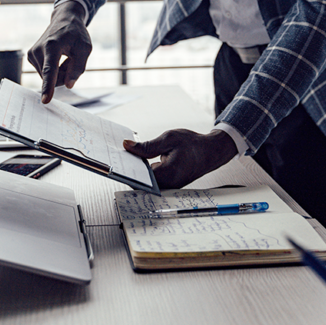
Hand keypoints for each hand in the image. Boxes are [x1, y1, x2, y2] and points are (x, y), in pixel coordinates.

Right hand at [27, 1, 91, 103]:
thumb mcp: (85, 49)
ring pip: (48, 78)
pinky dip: (54, 70)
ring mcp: (32, 54)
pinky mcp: (30, 57)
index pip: (50, 71)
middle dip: (65, 74)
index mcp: (52, 46)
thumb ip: (78, 68)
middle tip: (71, 58)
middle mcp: (38, 50)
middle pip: (54, 78)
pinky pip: (45, 74)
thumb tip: (69, 85)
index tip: (45, 100)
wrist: (63, 20)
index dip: (48, 87)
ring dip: (60, 72)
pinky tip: (57, 57)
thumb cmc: (76, 34)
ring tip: (64, 55)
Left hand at [122, 129, 237, 188]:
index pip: (139, 178)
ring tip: (125, 158)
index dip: (125, 171)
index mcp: (168, 174)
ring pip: (146, 182)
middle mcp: (168, 184)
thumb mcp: (169, 138)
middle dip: (128, 170)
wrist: (211, 152)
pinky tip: (137, 161)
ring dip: (136, 171)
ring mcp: (169, 186)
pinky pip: (152, 180)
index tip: (114, 163)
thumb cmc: (193, 144)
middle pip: (141, 182)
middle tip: (117, 158)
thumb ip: (147, 145)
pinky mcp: (168, 184)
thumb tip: (127, 146)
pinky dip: (144, 171)